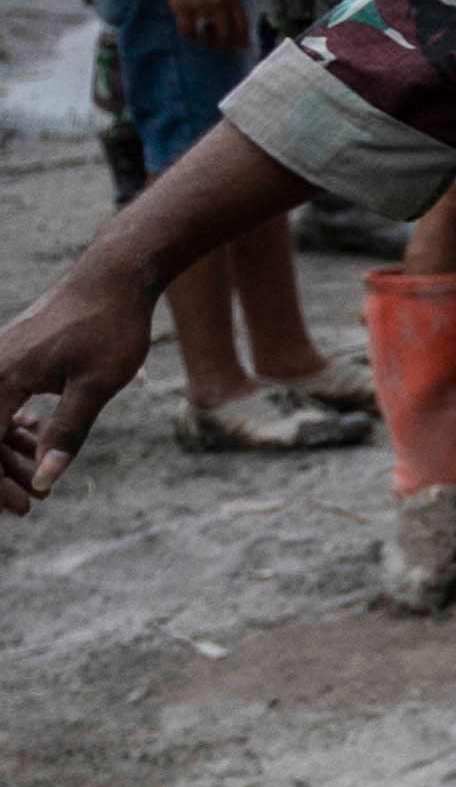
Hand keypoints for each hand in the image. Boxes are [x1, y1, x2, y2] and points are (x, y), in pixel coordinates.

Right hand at [0, 255, 161, 515]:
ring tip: (37, 484)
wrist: (113, 278)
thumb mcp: (95, 387)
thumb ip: (67, 432)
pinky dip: (12, 426)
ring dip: (6, 453)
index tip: (22, 507)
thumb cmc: (110, 329)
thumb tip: (45, 478)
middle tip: (28, 507)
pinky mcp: (11, 356)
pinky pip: (0, 399)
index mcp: (0, 377)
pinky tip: (35, 442)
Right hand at [160, 0, 247, 52]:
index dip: (242, 40)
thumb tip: (241, 30)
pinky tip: (191, 33)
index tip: (240, 46)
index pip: (242, 26)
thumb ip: (234, 5)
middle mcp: (218, 2)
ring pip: (206, 36)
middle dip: (224, 44)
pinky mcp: (181, 7)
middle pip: (226, 34)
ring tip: (204, 37)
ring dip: (206, 41)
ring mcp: (199, 5)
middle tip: (220, 44)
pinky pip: (187, 31)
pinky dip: (190, 35)